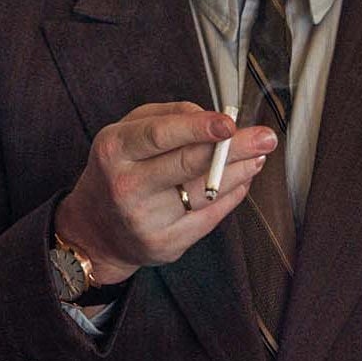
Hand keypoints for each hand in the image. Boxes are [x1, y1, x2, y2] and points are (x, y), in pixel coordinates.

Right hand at [54, 101, 278, 285]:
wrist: (95, 229)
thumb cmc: (119, 168)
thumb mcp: (127, 131)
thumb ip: (167, 115)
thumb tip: (212, 117)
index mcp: (115, 149)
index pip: (161, 135)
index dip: (198, 128)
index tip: (229, 123)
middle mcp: (127, 186)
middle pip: (189, 164)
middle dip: (234, 148)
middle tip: (266, 137)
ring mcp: (146, 219)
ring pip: (207, 191)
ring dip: (240, 170)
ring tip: (258, 155)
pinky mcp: (166, 245)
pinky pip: (210, 217)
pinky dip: (232, 195)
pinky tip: (243, 179)